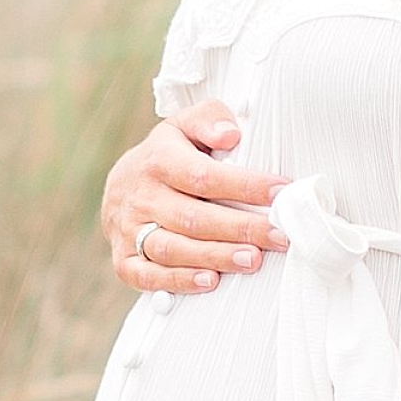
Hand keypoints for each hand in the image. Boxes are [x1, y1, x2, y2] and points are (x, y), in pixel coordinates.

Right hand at [101, 98, 291, 295]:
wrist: (121, 185)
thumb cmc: (168, 155)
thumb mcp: (184, 126)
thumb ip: (209, 119)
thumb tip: (231, 134)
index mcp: (158, 161)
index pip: (203, 176)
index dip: (244, 186)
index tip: (280, 193)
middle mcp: (141, 197)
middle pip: (192, 218)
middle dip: (239, 229)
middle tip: (277, 236)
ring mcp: (129, 230)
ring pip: (172, 249)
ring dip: (215, 256)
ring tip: (253, 260)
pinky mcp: (123, 260)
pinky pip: (148, 276)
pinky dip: (179, 281)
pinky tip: (210, 281)